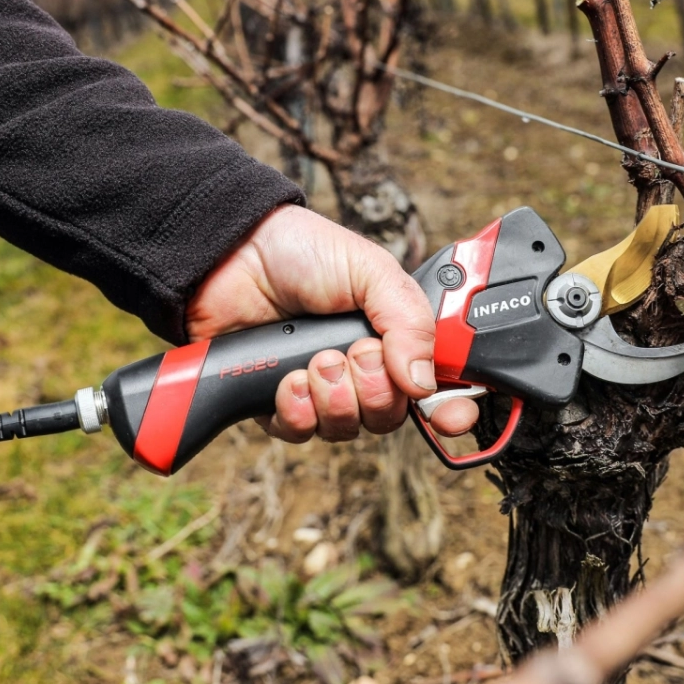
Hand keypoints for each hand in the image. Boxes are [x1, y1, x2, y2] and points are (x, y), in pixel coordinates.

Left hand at [186, 204, 478, 441]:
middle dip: (375, 391)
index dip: (449, 410)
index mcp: (393, 337)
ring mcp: (319, 389)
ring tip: (314, 361)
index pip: (435, 387)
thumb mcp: (370, 270)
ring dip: (333, 399)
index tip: (452, 418)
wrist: (231, 254)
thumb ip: (408, 321)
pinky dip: (297, 411)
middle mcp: (360, 369)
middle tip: (354, 354)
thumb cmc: (301, 251)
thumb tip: (424, 381)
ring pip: (346, 428)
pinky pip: (299, 432)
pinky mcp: (276, 402)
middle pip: (389, 416)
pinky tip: (287, 380)